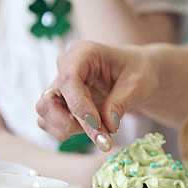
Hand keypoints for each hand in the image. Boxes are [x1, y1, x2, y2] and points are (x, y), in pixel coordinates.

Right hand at [36, 41, 159, 150]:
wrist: (141, 74)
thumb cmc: (140, 72)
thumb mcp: (137, 85)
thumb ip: (119, 105)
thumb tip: (107, 127)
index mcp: (83, 53)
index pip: (69, 80)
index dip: (79, 106)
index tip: (98, 125)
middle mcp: (65, 68)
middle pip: (47, 102)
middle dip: (70, 123)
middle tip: (101, 135)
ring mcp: (60, 86)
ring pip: (45, 115)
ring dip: (70, 130)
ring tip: (101, 131)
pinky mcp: (61, 102)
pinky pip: (51, 123)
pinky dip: (68, 133)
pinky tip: (94, 130)